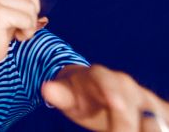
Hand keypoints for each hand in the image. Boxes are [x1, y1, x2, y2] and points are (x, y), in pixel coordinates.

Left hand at [42, 65, 168, 130]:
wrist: (101, 96)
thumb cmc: (81, 97)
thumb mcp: (68, 96)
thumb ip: (59, 94)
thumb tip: (46, 88)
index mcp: (99, 76)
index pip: (105, 79)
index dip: (112, 90)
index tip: (117, 104)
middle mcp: (124, 84)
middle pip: (131, 101)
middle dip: (127, 122)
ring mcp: (143, 98)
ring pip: (152, 114)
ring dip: (147, 127)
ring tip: (136, 131)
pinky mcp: (157, 111)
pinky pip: (163, 120)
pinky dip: (157, 128)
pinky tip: (152, 130)